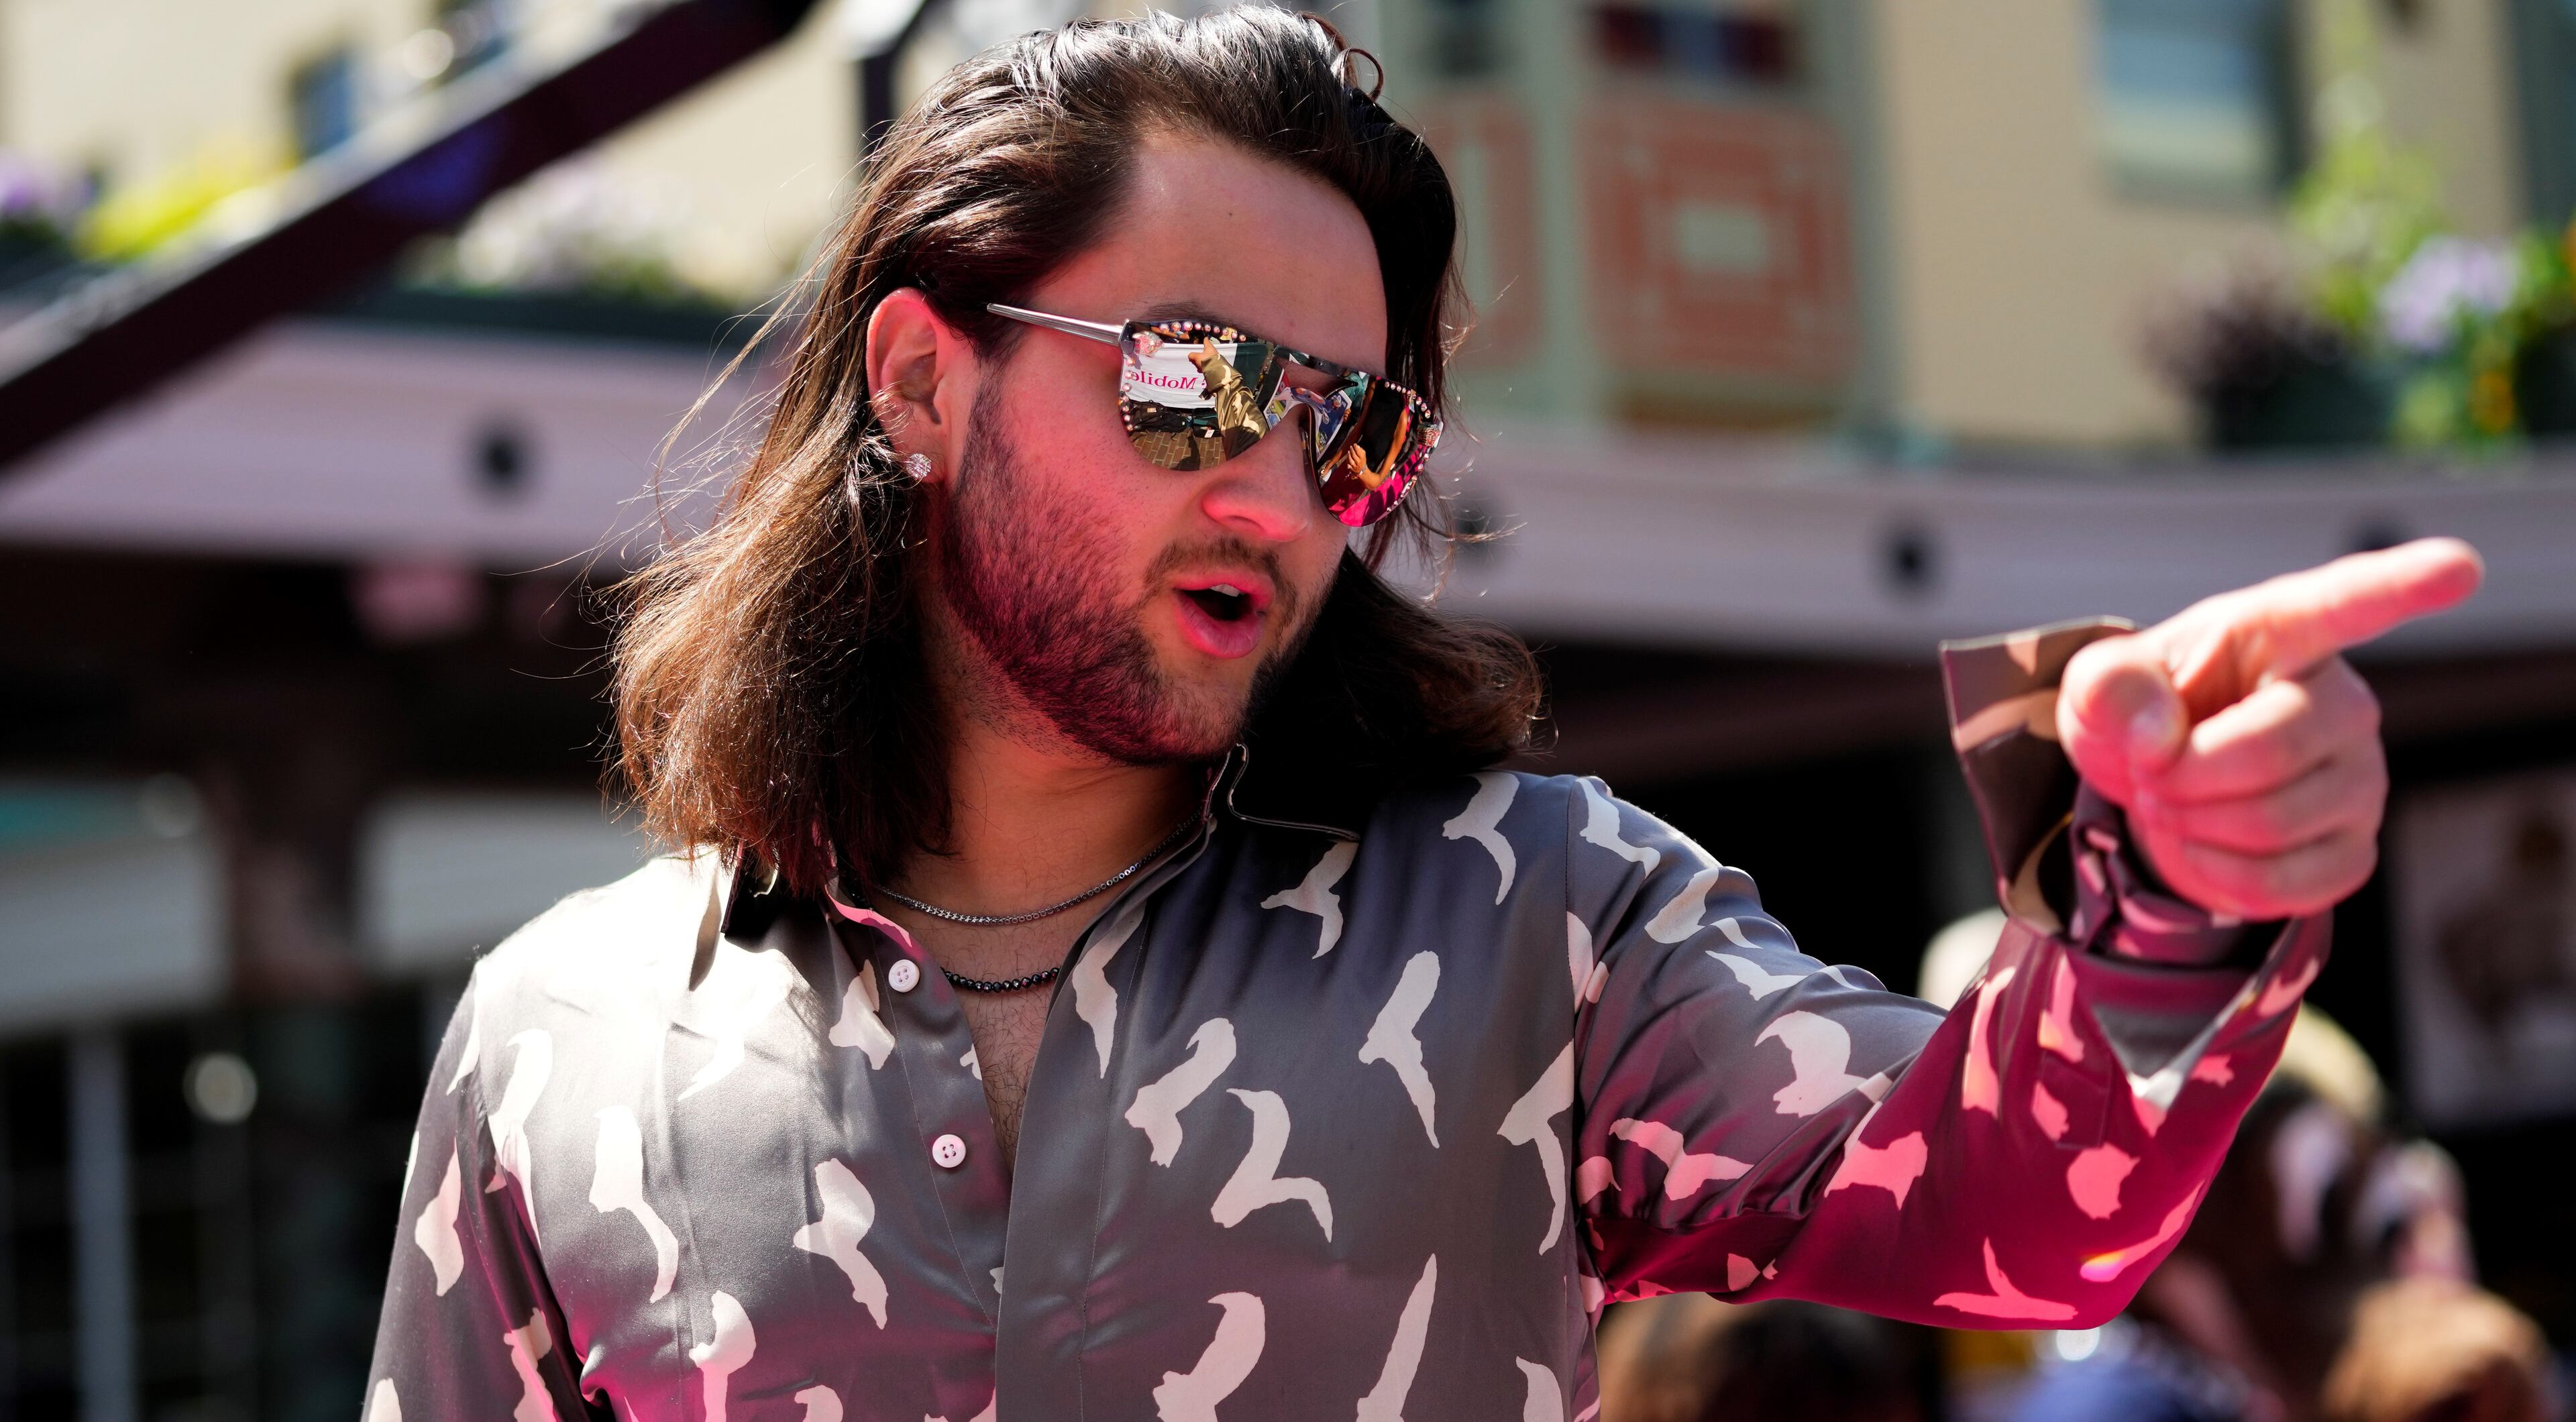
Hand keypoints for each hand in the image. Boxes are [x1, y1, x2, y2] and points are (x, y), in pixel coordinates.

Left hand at [2056, 538, 2484, 920]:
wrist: (2153, 785)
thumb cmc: (2141, 713)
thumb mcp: (2099, 685)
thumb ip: (2109, 687)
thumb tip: (2158, 738)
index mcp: (2283, 632)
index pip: (2351, 602)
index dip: (2407, 583)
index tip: (2459, 565)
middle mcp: (2342, 700)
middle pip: (2268, 754)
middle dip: (2180, 777)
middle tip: (2150, 770)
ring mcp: (2361, 777)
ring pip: (2271, 823)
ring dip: (2190, 826)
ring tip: (2172, 799)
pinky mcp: (2354, 848)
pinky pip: (2286, 884)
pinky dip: (2215, 877)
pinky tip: (2198, 846)